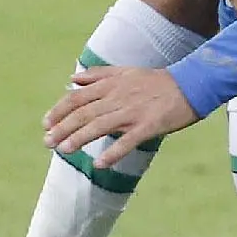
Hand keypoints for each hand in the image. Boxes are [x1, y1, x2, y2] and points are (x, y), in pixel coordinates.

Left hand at [43, 65, 198, 166]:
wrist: (190, 84)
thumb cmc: (156, 81)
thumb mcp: (125, 71)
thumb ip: (98, 75)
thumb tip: (72, 79)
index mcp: (112, 84)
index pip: (78, 97)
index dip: (60, 110)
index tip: (46, 123)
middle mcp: (118, 97)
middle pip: (84, 112)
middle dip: (63, 127)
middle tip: (47, 142)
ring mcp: (133, 111)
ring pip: (100, 125)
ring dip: (80, 138)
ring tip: (64, 150)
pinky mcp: (149, 126)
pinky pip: (128, 141)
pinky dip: (113, 153)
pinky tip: (99, 165)